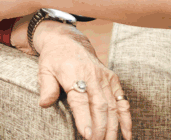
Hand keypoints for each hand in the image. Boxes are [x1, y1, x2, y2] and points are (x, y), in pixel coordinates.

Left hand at [32, 22, 131, 139]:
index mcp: (74, 74)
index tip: (87, 135)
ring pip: (113, 106)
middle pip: (100, 106)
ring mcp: (104, 78)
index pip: (81, 100)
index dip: (85, 119)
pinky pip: (122, 100)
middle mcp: (92, 76)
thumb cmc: (55, 59)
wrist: (68, 41)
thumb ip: (46, 87)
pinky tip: (127, 134)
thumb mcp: (44, 69)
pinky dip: (126, 118)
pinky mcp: (112, 79)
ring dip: (113, 127)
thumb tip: (44, 104)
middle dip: (100, 128)